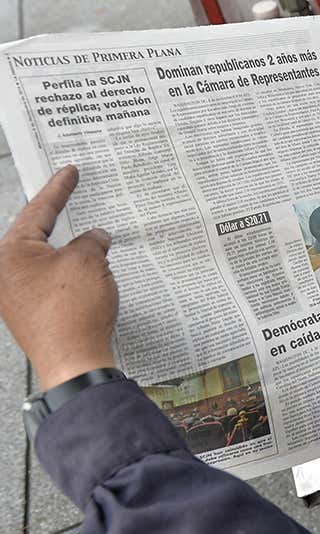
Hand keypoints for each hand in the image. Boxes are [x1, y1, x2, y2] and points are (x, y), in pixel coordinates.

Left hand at [0, 166, 117, 388]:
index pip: (38, 210)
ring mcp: (17, 297)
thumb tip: (96, 237)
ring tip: (97, 244)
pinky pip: (53, 284)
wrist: (74, 361)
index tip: (69, 172)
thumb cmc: (72, 312)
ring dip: (73, 253)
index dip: (59, 189)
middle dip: (64, 222)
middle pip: (38, 236)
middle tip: (76, 200)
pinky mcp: (32, 314)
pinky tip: (92, 275)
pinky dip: (73, 276)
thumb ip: (92, 240)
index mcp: (10, 253)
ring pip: (48, 262)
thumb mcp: (89, 260)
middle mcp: (6, 274)